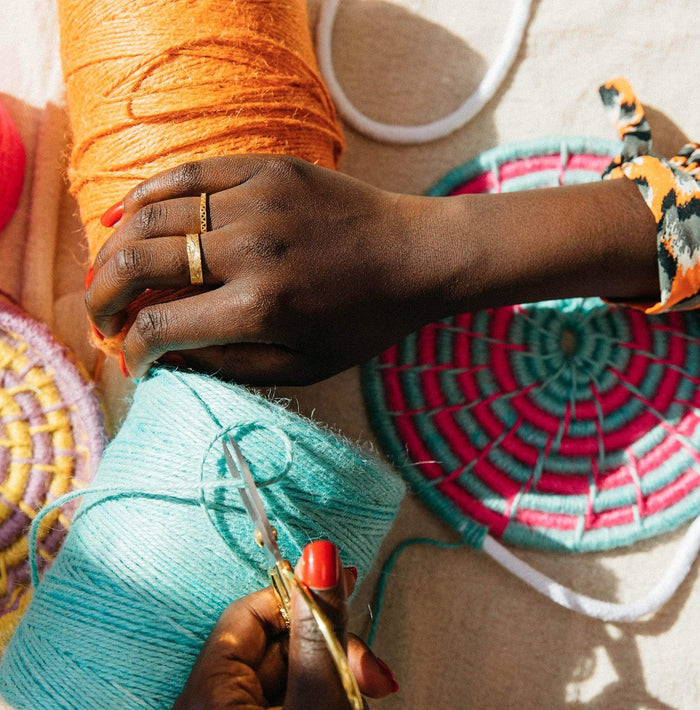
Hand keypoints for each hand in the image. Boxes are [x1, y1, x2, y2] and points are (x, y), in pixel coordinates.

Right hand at [87, 155, 443, 383]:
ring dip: (113, 248)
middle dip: (102, 296)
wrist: (417, 256)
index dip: (131, 348)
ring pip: (153, 216)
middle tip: (100, 316)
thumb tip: (166, 359)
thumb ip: (231, 367)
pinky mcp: (268, 168)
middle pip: (138, 263)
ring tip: (107, 271)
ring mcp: (258, 201)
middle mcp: (251, 250)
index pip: (159, 327)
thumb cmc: (364, 321)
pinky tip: (124, 216)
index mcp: (260, 309)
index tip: (129, 358)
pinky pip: (188, 173)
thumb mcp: (304, 366)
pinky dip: (146, 194)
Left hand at [169, 541, 397, 709]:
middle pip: (276, 646)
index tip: (339, 595)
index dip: (298, 600)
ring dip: (333, 679)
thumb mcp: (318, 704)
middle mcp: (211, 709)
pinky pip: (289, 704)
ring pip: (290, 677)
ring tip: (364, 696)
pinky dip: (322, 703)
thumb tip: (319, 554)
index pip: (250, 613)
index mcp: (207, 695)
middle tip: (369, 672)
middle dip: (329, 650)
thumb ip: (320, 631)